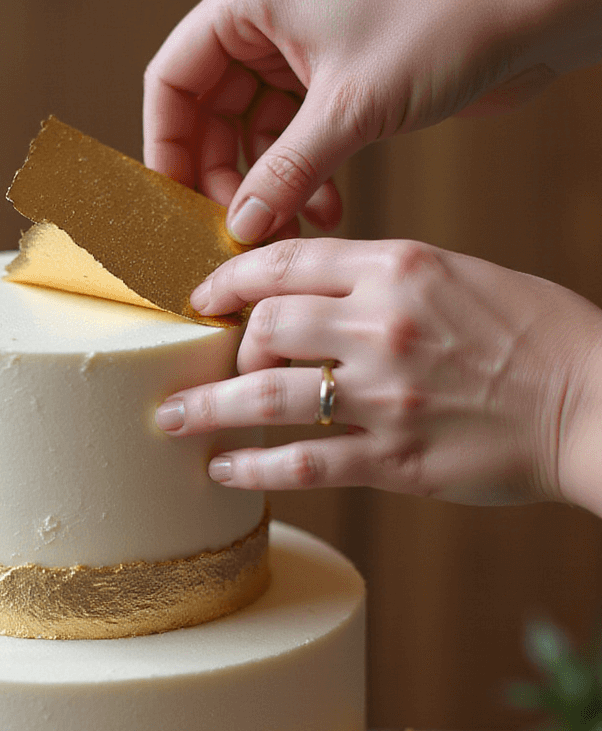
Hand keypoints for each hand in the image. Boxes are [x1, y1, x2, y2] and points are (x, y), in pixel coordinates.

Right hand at [144, 0, 559, 245]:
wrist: (527, 13)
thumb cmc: (441, 30)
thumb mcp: (349, 111)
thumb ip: (284, 174)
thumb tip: (238, 230)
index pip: (173, 80)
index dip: (167, 150)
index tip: (173, 211)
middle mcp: (268, 17)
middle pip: (210, 115)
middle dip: (226, 181)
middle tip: (240, 236)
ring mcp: (302, 47)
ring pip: (254, 134)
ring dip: (270, 188)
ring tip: (292, 232)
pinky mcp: (337, 76)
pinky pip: (296, 138)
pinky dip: (304, 177)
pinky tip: (329, 211)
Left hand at [153, 236, 601, 513]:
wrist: (592, 402)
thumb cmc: (535, 338)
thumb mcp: (460, 276)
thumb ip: (386, 280)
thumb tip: (314, 298)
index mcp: (401, 265)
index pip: (287, 261)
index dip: (229, 279)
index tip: (201, 298)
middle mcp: (384, 324)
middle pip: (265, 325)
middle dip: (225, 348)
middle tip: (207, 369)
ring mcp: (386, 395)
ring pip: (267, 395)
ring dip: (208, 410)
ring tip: (171, 422)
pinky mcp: (394, 459)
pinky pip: (302, 461)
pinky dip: (251, 466)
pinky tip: (223, 469)